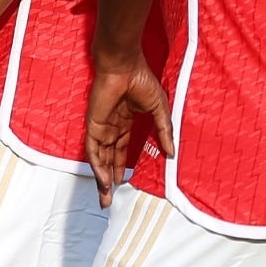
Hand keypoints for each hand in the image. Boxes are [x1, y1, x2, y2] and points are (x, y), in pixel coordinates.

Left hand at [85, 55, 172, 205]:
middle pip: (108, 159)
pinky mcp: (94, 125)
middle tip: (109, 201)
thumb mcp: (159, 110)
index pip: (120, 151)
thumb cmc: (141, 81)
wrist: (125, 66)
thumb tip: (172, 153)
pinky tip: (103, 180)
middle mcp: (111, 128)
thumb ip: (163, 132)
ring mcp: (101, 127)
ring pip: (99, 159)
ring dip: (101, 179)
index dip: (120, 167)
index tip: (123, 185)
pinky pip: (93, 150)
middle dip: (108, 180)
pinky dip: (97, 165)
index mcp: (124, 123)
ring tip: (105, 198)